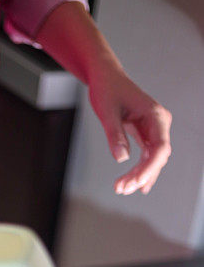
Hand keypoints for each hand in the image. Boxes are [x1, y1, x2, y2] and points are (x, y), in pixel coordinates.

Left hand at [88, 64, 171, 194]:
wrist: (106, 77)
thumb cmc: (107, 89)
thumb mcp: (107, 111)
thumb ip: (115, 134)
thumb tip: (122, 158)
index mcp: (155, 115)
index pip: (160, 148)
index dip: (149, 168)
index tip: (135, 183)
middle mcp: (159, 123)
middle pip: (157, 157)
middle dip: (141, 176)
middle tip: (121, 189)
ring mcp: (153, 129)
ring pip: (152, 160)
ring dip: (138, 176)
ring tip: (121, 188)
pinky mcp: (145, 134)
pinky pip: (146, 156)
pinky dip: (140, 170)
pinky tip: (134, 184)